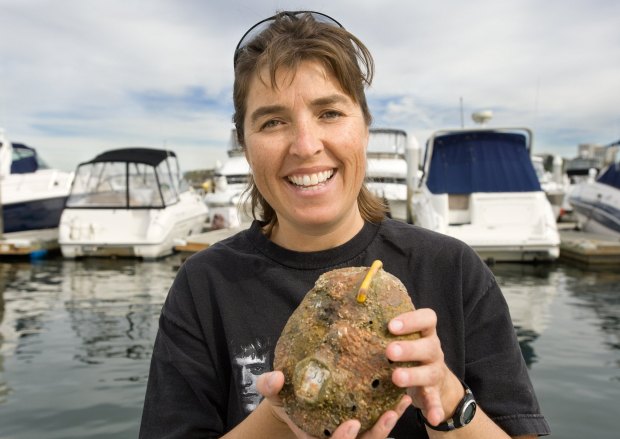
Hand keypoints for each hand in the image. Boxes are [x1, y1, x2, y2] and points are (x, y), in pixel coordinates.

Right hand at [256, 371, 411, 437]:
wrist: (294, 396)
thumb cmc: (285, 396)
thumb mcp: (274, 393)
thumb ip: (270, 387)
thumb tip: (275, 377)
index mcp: (316, 438)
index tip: (352, 423)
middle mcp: (338, 437)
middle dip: (377, 433)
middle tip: (389, 414)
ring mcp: (352, 433)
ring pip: (374, 437)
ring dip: (390, 424)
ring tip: (401, 403)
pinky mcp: (363, 422)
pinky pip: (379, 423)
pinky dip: (392, 412)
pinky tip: (403, 397)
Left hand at [386, 309, 463, 426]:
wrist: (436, 380)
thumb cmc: (410, 353)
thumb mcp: (404, 339)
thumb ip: (387, 331)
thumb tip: (346, 323)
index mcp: (425, 333)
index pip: (428, 318)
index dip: (412, 320)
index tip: (391, 325)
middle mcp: (433, 350)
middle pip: (428, 346)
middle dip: (409, 348)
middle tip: (389, 351)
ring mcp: (435, 371)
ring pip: (429, 372)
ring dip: (413, 375)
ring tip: (396, 377)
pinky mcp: (435, 392)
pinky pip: (436, 401)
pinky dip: (435, 409)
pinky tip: (432, 418)